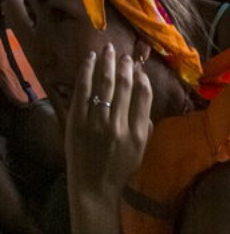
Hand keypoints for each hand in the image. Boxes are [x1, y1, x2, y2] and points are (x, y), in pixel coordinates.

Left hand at [65, 44, 153, 233]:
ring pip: (102, 86)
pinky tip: (89, 61)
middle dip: (123, 66)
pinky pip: (82, 94)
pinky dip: (85, 74)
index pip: (143, 94)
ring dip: (105, 64)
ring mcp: (95, 124)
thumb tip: (142, 90)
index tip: (137, 67)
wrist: (94, 187)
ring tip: (107, 50)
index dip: (140, 76)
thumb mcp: (142, 146)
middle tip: (123, 54)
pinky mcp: (75, 124)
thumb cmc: (121, 167)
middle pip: (123, 86)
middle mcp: (117, 125)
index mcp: (138, 131)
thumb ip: (145, 120)